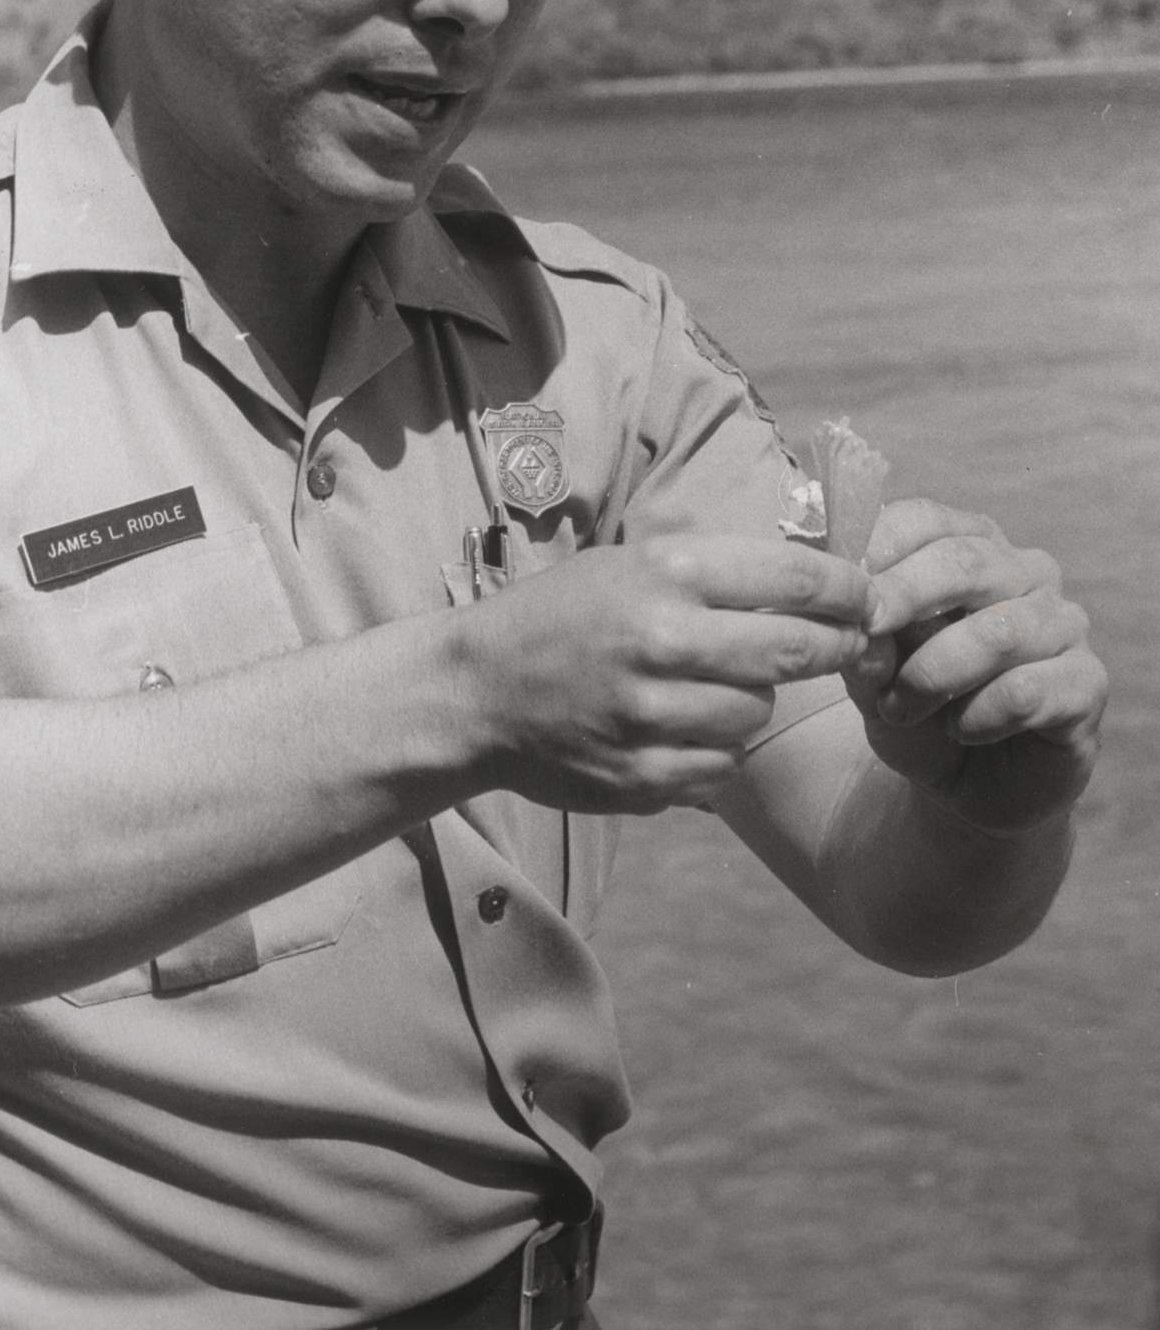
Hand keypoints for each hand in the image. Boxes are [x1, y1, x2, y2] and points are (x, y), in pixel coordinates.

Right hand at [467, 536, 872, 815]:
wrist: (476, 692)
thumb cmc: (562, 616)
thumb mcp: (629, 565)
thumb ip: (716, 571)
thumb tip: (820, 578)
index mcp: (662, 573)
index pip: (794, 577)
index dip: (849, 587)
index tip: (866, 595)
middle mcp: (660, 640)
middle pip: (797, 650)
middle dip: (835, 646)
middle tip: (845, 644)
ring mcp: (650, 716)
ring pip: (759, 712)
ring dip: (754, 699)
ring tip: (716, 685)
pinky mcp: (642, 777)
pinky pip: (722, 765)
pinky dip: (715, 748)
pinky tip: (681, 727)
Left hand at [849, 500, 1106, 833]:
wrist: (967, 786)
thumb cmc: (917, 707)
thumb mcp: (872, 671)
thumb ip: (862, 638)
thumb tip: (851, 614)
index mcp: (968, 547)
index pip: (925, 519)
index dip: (879, 545)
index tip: (840, 581)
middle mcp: (1025, 573)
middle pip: (967, 562)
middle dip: (905, 595)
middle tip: (867, 630)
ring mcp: (1064, 624)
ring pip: (998, 632)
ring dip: (934, 674)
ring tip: (900, 708)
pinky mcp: (1086, 683)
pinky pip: (1027, 691)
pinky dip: (979, 716)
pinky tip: (961, 732)